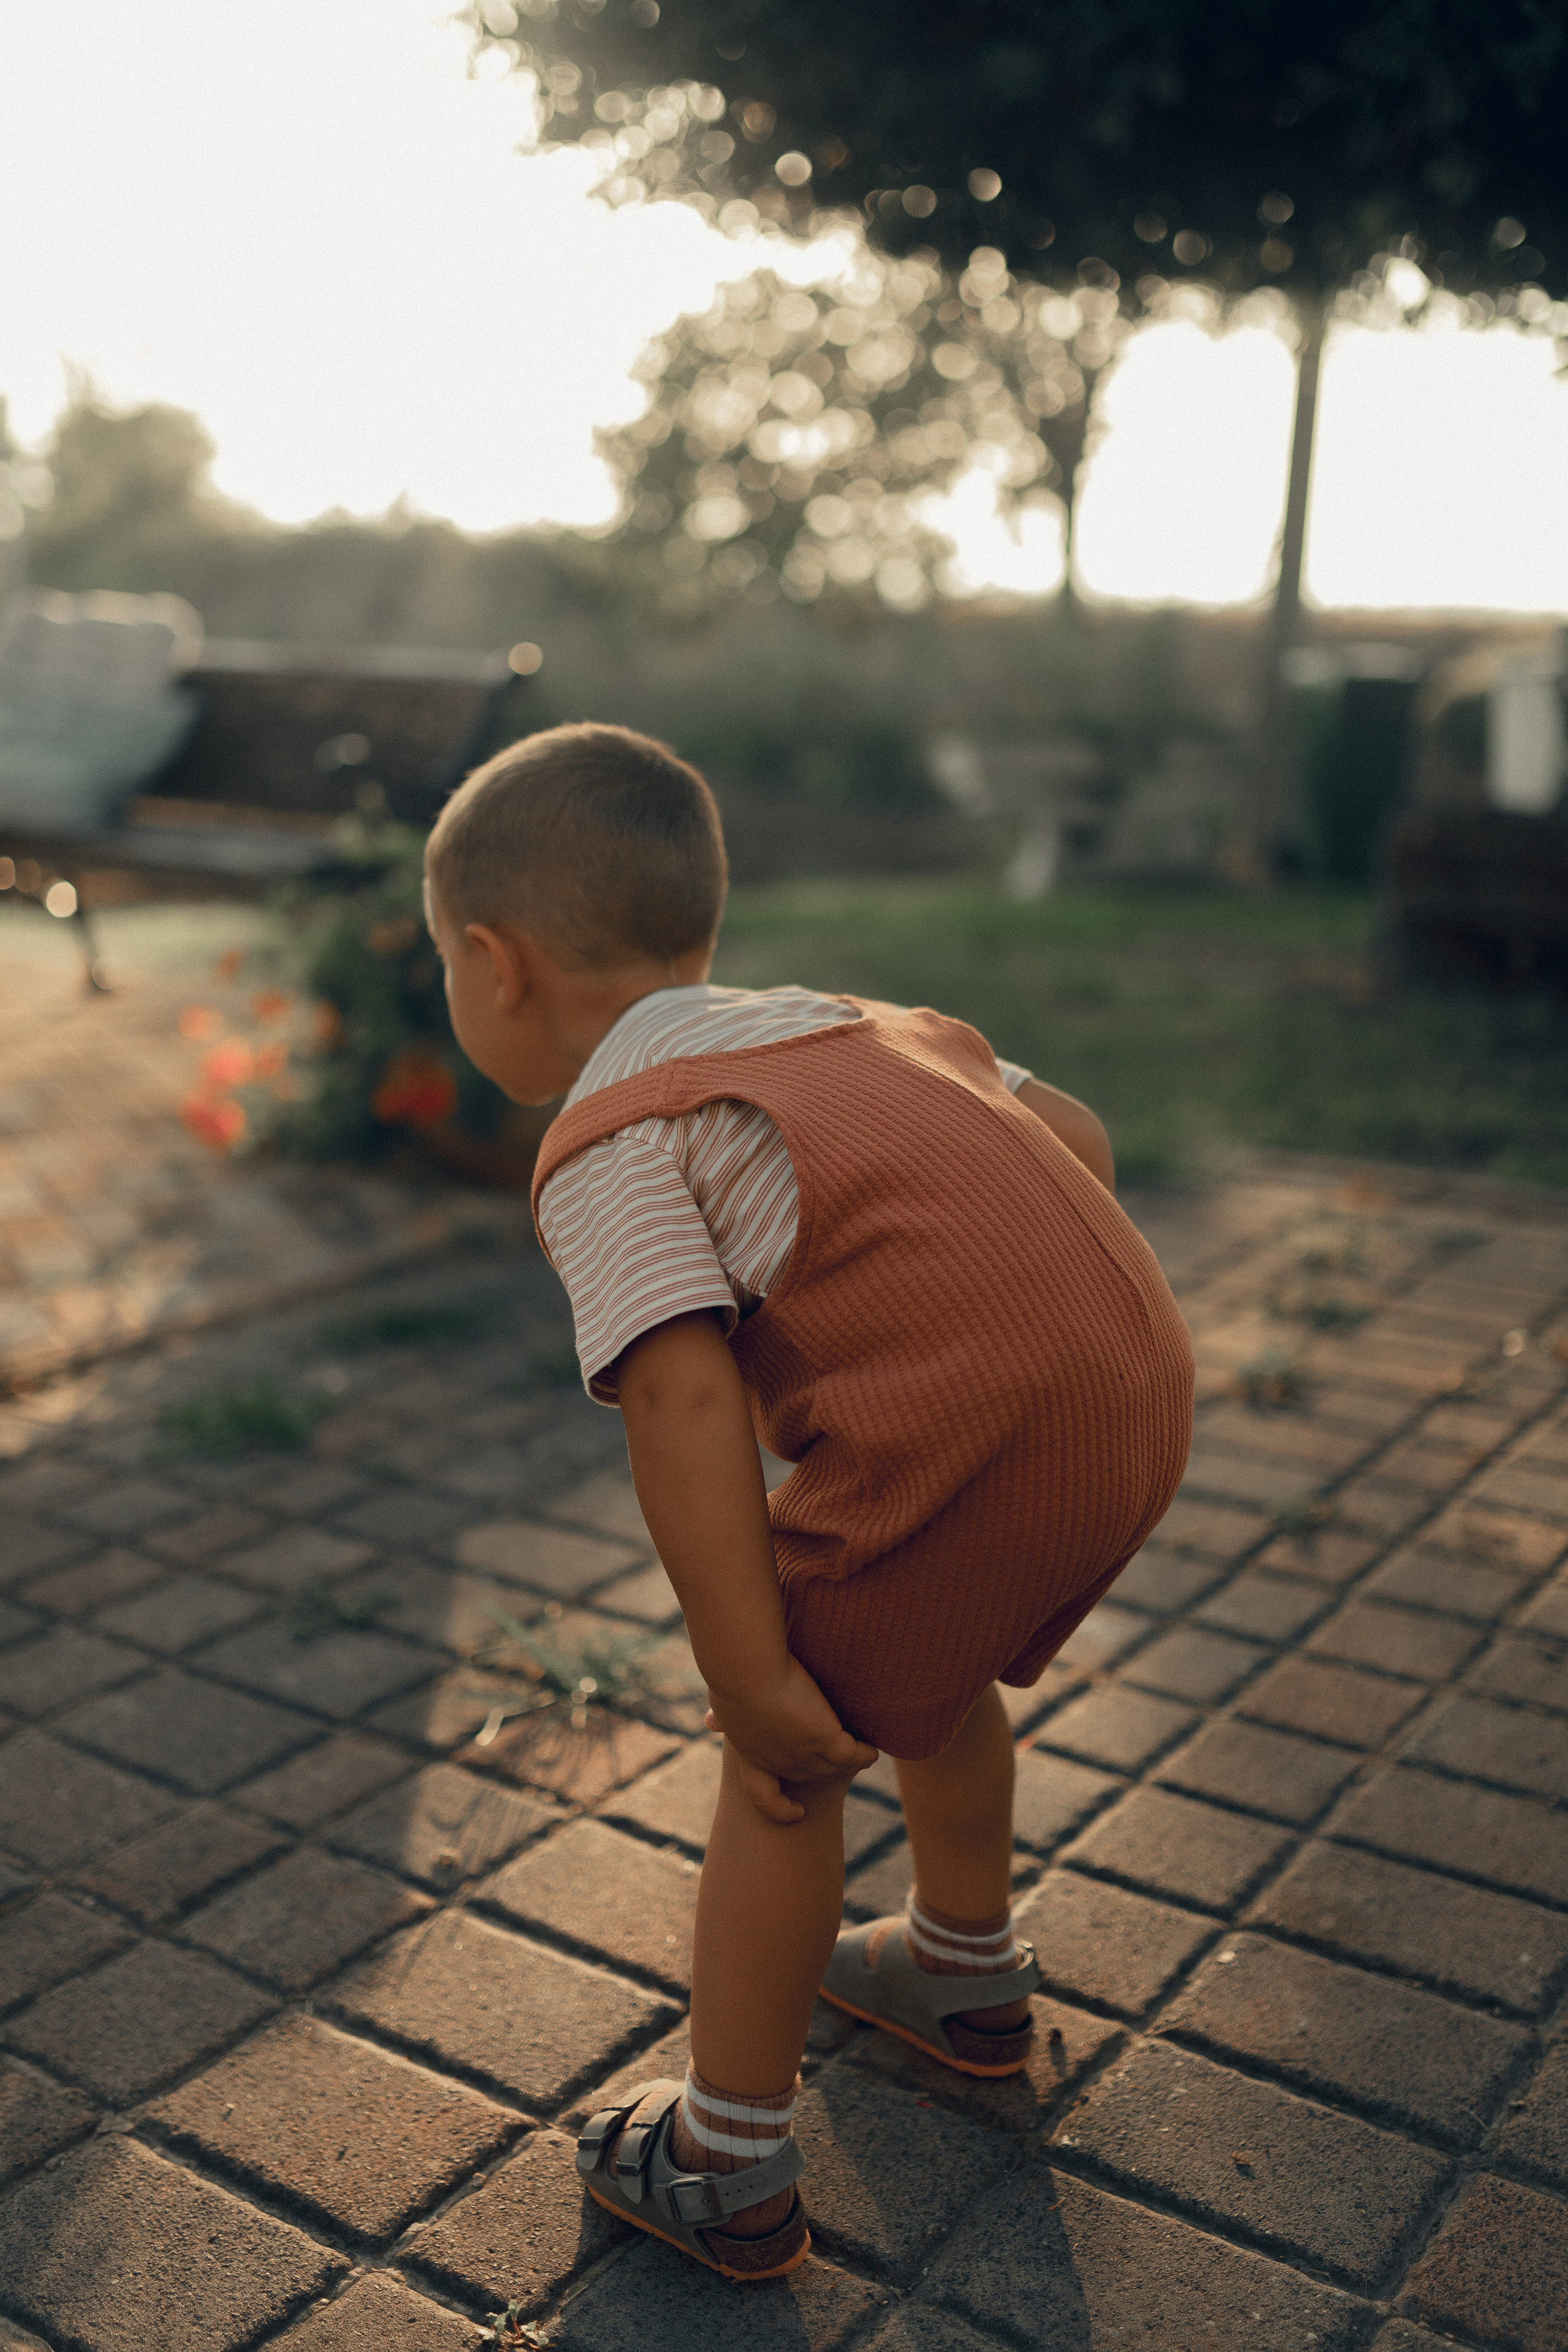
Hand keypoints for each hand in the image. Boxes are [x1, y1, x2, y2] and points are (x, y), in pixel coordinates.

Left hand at [704, 1655, 878, 1824]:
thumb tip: (710, 1723)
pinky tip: (872, 1749)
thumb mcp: (724, 1703)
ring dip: (849, 1761)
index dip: (779, 1808)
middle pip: (809, 1776)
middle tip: (842, 1756)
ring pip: (834, 1767)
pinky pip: (854, 1755)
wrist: (745, 1668)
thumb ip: (723, 1717)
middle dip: (825, 1770)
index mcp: (750, 1755)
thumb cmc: (731, 1676)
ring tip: (863, 1751)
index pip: (762, 1795)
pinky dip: (865, 1754)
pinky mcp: (824, 1738)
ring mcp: (803, 1754)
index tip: (796, 1812)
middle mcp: (778, 1762)